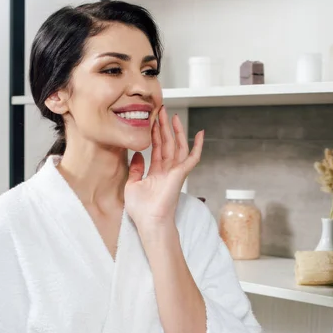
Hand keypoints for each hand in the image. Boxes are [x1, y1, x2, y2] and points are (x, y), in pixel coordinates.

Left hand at [124, 106, 203, 231]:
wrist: (150, 222)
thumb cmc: (141, 210)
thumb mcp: (132, 185)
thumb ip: (135, 170)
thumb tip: (137, 154)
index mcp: (156, 173)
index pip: (157, 149)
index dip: (155, 134)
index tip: (152, 120)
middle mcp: (167, 171)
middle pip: (167, 144)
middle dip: (164, 127)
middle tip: (161, 111)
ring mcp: (175, 172)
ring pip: (178, 146)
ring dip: (176, 131)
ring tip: (172, 116)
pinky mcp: (181, 174)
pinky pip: (192, 158)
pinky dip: (197, 146)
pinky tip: (200, 133)